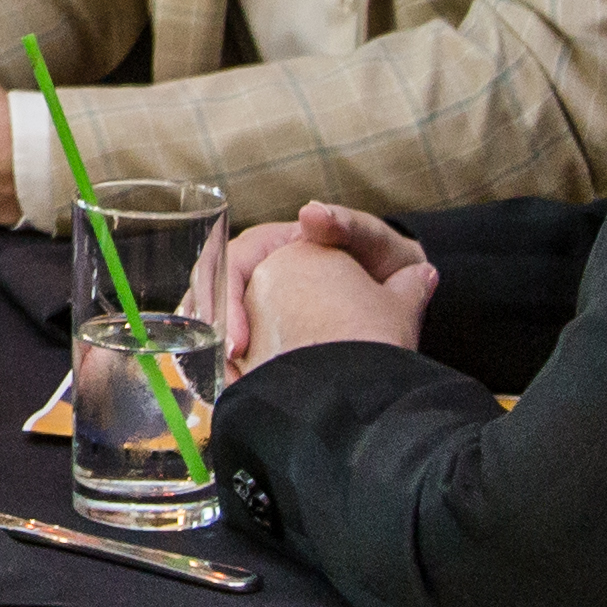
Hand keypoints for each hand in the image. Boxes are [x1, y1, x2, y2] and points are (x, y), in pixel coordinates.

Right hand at [228, 199, 437, 374]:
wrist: (400, 294)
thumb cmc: (384, 262)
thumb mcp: (373, 240)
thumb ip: (347, 224)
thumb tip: (310, 214)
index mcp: (269, 244)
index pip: (228, 265)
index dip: (226, 303)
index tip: (239, 345)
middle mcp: (252, 270)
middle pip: (208, 296)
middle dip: (208, 335)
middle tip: (226, 373)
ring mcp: (251, 300)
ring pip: (208, 323)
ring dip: (207, 354)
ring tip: (224, 387)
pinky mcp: (256, 330)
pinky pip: (223, 346)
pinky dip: (222, 367)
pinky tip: (231, 392)